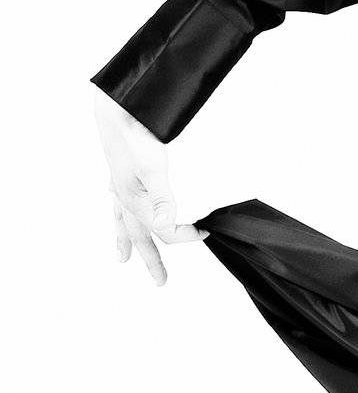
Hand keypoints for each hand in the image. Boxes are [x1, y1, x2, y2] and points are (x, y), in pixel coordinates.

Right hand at [91, 87, 208, 285]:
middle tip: (160, 281)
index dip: (186, 235)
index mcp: (136, 201)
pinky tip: (117, 205)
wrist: (117, 111)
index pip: (165, 230)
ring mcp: (120, 186)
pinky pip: (117, 200)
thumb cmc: (136, 138)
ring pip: (124, 221)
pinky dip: (119, 211)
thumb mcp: (155, 169)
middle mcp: (125, 197)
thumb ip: (162, 199)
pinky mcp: (119, 172)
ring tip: (123, 257)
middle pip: (140, 235)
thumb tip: (166, 227)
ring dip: (127, 240)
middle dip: (151, 258)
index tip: (206, 230)